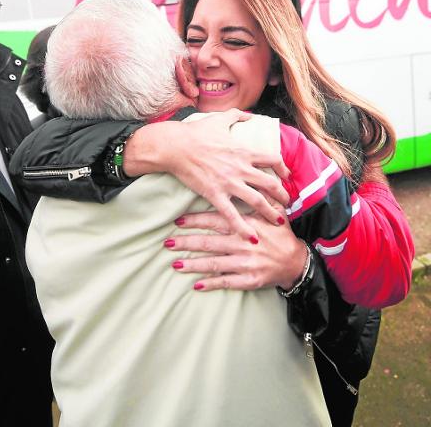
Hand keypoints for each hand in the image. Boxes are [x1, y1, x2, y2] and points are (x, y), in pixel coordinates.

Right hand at [126, 109, 290, 240]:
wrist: (176, 146)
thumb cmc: (195, 132)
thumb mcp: (219, 119)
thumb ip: (237, 115)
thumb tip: (249, 114)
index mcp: (244, 151)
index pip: (273, 160)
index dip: (283, 169)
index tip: (287, 176)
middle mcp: (241, 168)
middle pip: (271, 184)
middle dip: (283, 195)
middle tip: (288, 203)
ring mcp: (229, 183)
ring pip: (258, 201)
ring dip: (271, 213)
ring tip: (279, 221)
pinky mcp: (215, 194)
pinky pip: (232, 215)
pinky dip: (243, 228)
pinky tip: (252, 238)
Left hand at [167, 209, 306, 291]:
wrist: (297, 262)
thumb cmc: (281, 236)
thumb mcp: (273, 214)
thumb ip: (260, 200)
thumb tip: (249, 181)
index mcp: (246, 225)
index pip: (215, 220)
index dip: (195, 220)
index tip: (178, 221)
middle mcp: (243, 243)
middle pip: (208, 242)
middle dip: (186, 242)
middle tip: (167, 243)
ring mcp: (245, 263)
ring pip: (213, 263)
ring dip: (193, 264)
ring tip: (175, 264)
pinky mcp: (248, 280)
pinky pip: (226, 282)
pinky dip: (211, 283)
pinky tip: (196, 285)